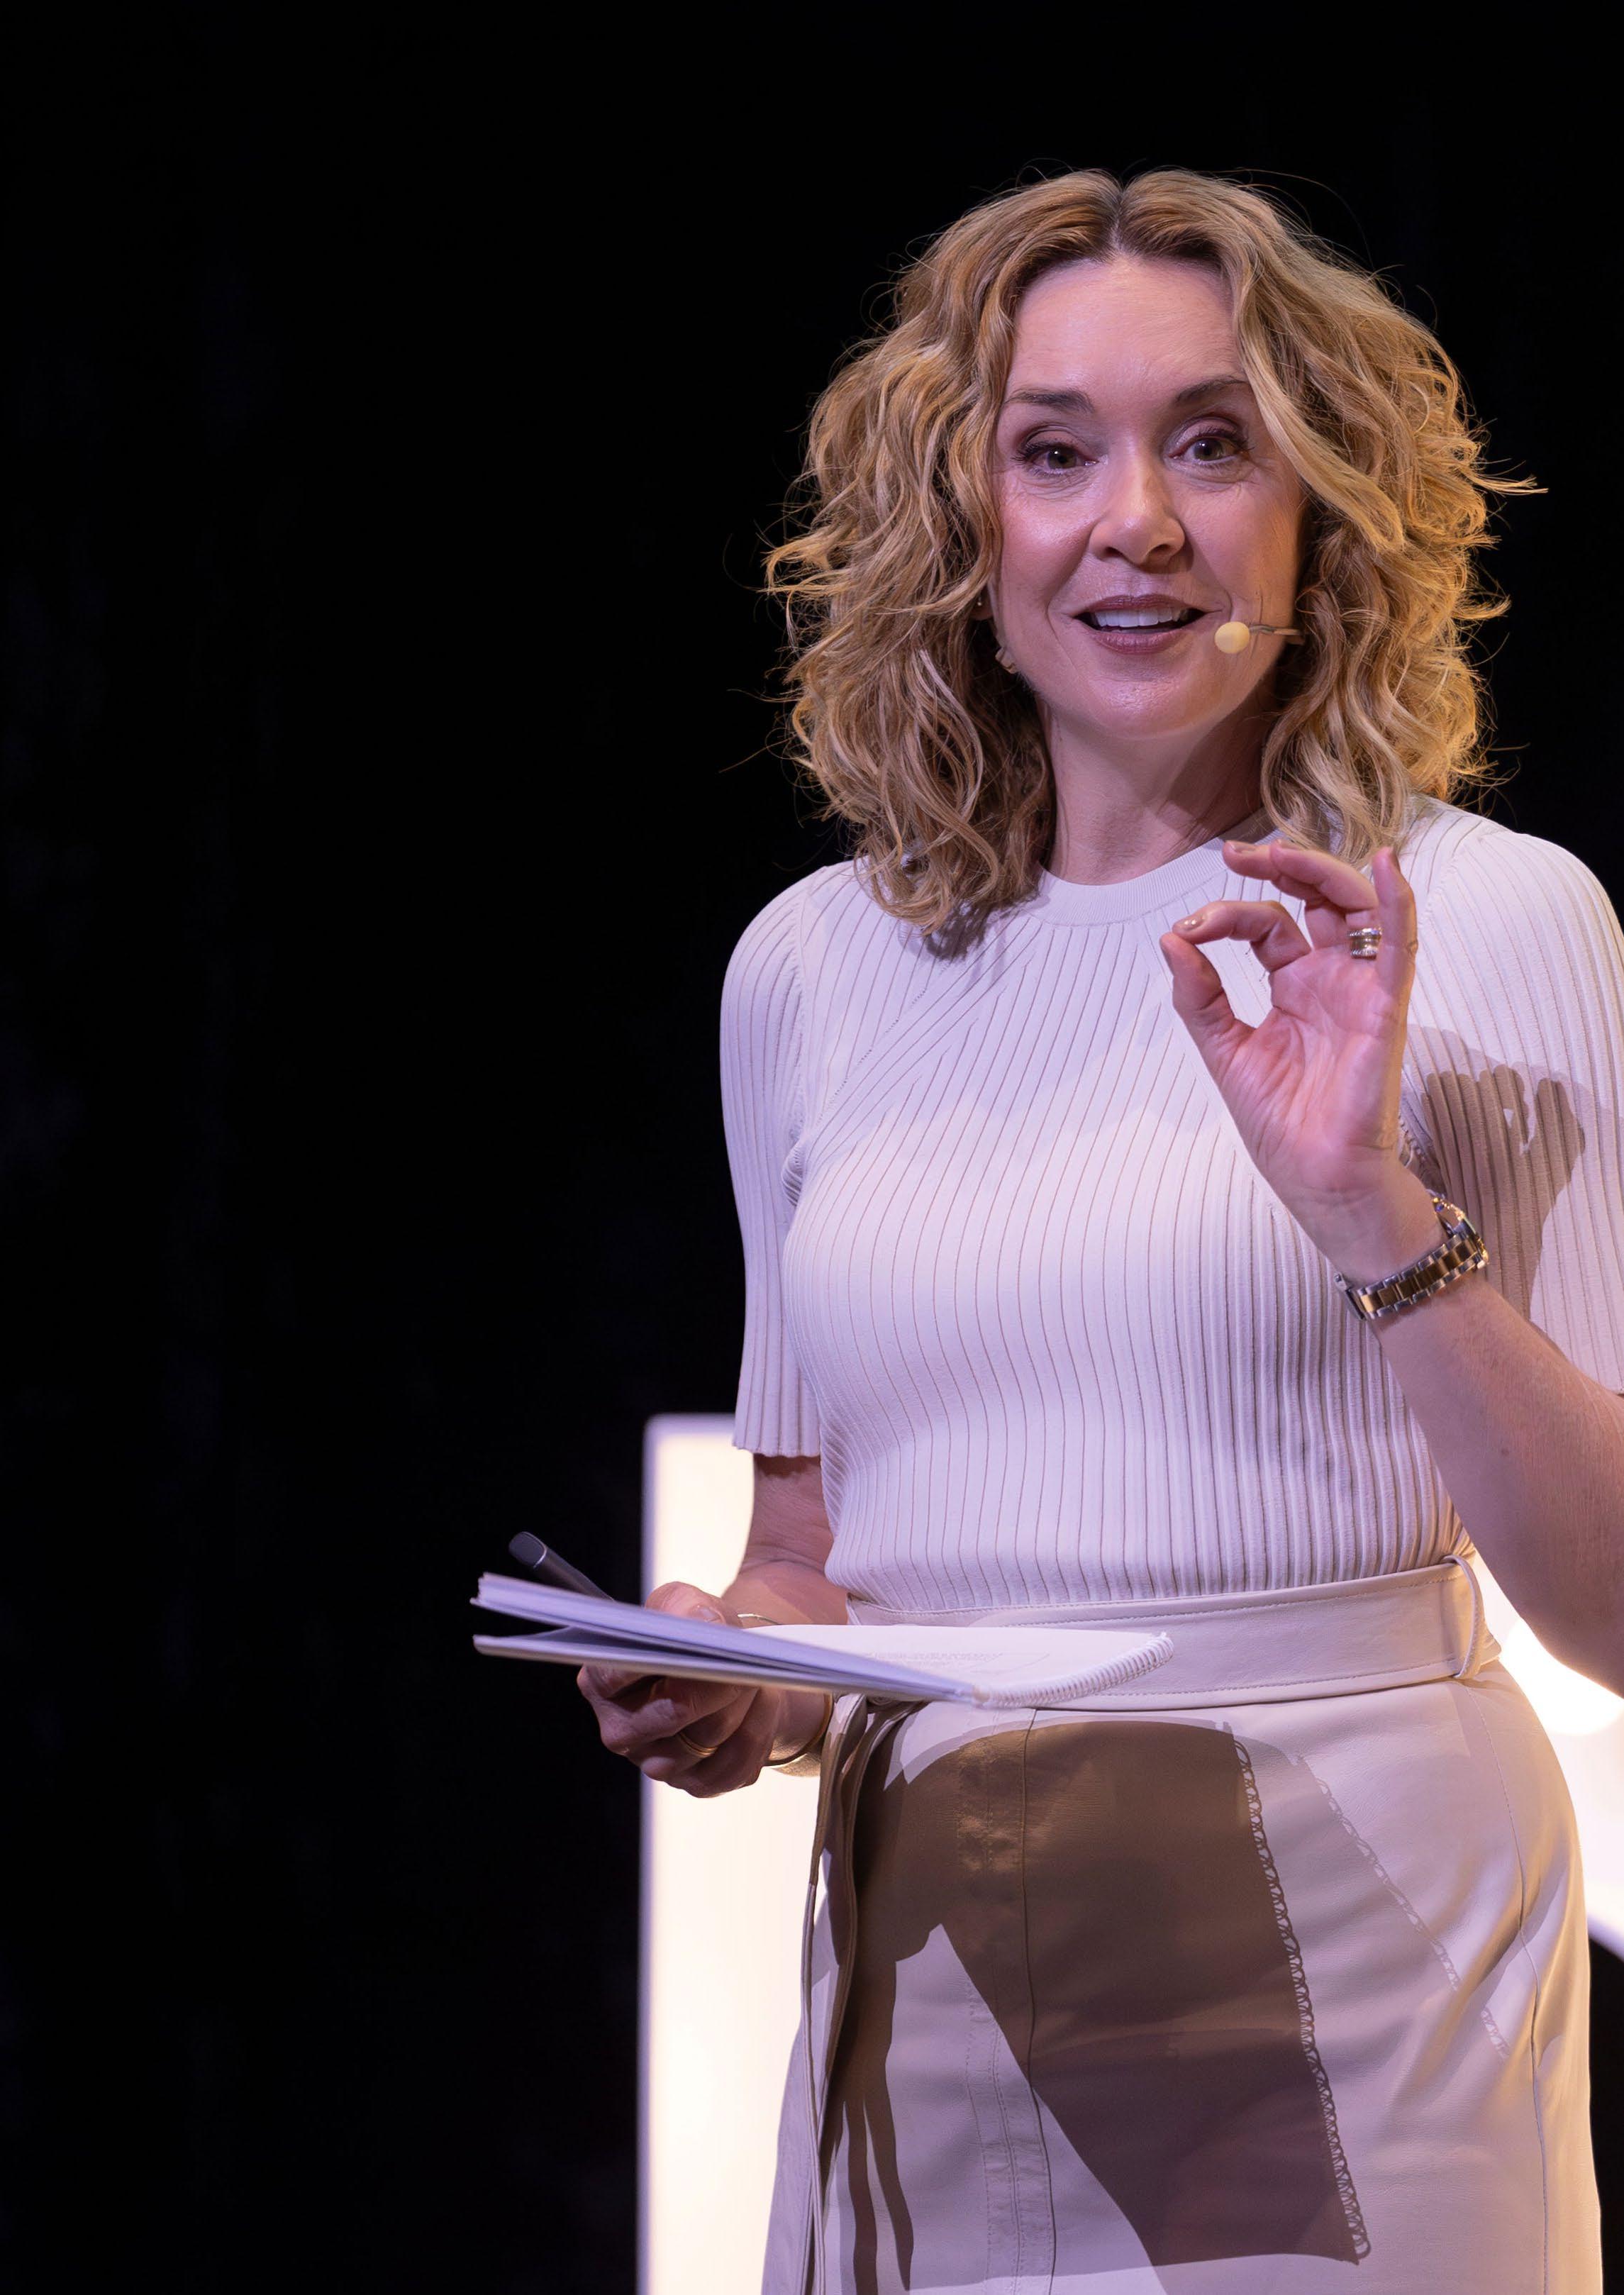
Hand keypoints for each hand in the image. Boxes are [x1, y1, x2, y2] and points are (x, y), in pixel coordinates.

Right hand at [576, 1580, 792, 1799]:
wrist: (728, 1668)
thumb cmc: (697, 1633)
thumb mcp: (685, 1603)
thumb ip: (685, 1605)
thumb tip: (703, 1624)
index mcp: (602, 1682)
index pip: (616, 1677)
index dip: (662, 1661)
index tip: (702, 1646)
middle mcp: (621, 1731)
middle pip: (673, 1712)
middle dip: (718, 1682)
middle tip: (745, 1660)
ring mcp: (656, 1764)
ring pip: (709, 1740)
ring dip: (743, 1705)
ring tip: (758, 1677)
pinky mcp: (695, 1784)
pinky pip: (733, 1768)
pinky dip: (757, 1733)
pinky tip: (763, 1706)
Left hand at [1158, 839, 1441, 1274]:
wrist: (1317, 1180)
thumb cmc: (1281, 1125)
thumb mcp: (1224, 1051)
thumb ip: (1199, 997)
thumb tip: (1170, 940)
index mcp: (1294, 986)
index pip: (1265, 925)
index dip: (1226, 916)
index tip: (1187, 932)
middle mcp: (1330, 978)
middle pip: (1314, 899)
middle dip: (1278, 868)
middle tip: (1234, 855)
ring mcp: (1360, 989)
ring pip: (1355, 907)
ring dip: (1320, 871)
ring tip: (1275, 854)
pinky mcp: (1385, 1009)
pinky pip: (1401, 946)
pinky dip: (1397, 903)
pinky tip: (1384, 866)